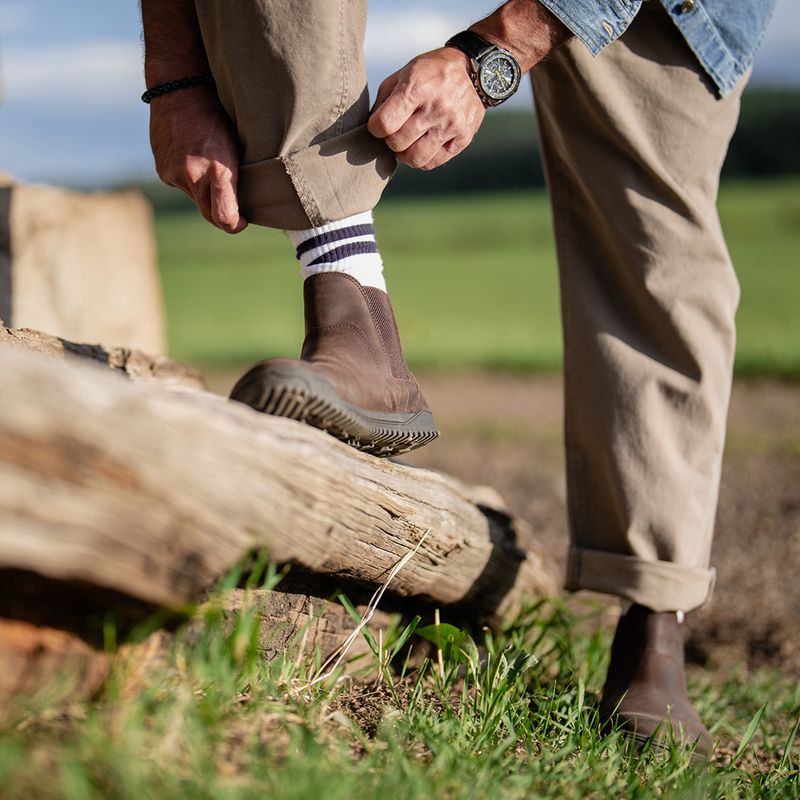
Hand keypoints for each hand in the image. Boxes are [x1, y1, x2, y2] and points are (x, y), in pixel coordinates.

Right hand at [148, 89, 246, 233]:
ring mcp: (174, 175)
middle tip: (235, 207)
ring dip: (205, 193)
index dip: (236, 225)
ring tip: (211, 168)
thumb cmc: (220, 113)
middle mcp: (194, 177)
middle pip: (209, 214)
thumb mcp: (238, 144)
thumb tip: (245, 202)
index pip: (225, 219)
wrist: (180, 87)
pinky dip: (190, 180)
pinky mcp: (162, 171)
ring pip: (196, 199)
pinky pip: (181, 186)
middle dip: (222, 213)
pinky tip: (195, 159)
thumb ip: (238, 176)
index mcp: (218, 171)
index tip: (242, 221)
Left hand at [368, 48, 484, 170]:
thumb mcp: (404, 73)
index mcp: (417, 87)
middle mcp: (437, 107)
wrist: (472, 70)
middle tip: (395, 131)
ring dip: (405, 154)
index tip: (378, 124)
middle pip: (398, 143)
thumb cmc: (430, 73)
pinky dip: (423, 158)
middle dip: (390, 140)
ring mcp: (452, 125)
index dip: (375, 128)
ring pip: (415, 159)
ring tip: (408, 142)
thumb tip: (372, 128)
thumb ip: (384, 99)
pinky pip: (433, 163)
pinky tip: (423, 144)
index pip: (385, 124)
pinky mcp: (463, 138)